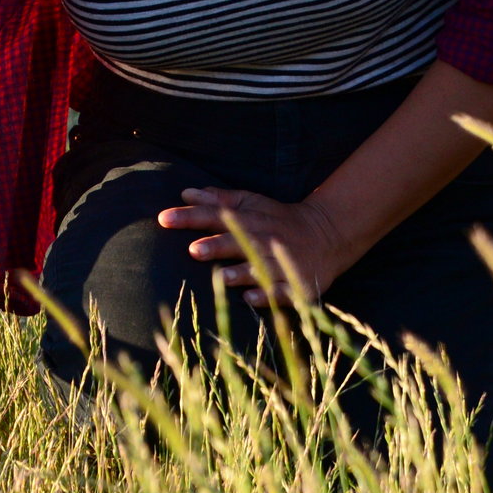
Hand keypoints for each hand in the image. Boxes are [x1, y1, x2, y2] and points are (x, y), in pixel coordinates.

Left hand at [156, 187, 351, 309]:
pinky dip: (267, 295)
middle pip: (237, 242)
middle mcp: (264, 240)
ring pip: (259, 268)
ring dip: (240, 272)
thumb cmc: (278, 219)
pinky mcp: (297, 284)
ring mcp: (281, 263)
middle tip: (194, 250)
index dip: (190, 217)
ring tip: (221, 276)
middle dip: (217, 246)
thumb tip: (185, 193)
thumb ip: (220, 199)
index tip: (163, 218)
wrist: (328, 234)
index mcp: (251, 219)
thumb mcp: (253, 202)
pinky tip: (250, 299)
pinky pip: (282, 292)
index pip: (215, 215)